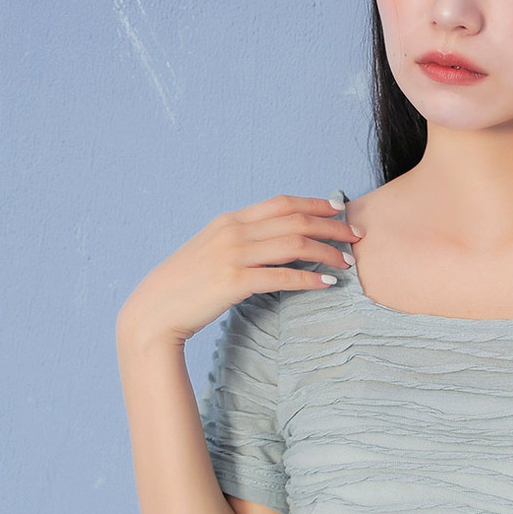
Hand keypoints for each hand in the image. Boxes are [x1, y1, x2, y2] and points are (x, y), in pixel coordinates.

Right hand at [116, 193, 361, 349]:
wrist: (156, 310)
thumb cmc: (187, 286)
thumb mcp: (212, 253)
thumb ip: (241, 243)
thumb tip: (272, 244)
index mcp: (230, 220)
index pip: (282, 203)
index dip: (315, 204)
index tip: (341, 210)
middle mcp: (233, 231)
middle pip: (295, 220)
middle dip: (332, 227)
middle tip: (357, 237)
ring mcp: (233, 255)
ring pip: (293, 245)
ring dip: (326, 252)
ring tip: (347, 263)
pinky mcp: (234, 282)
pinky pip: (281, 277)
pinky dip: (309, 279)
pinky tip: (328, 284)